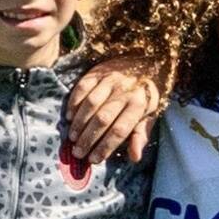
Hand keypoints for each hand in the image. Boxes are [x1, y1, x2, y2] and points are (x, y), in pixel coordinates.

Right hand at [61, 54, 164, 168]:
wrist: (145, 59)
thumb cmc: (145, 92)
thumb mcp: (150, 114)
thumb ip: (141, 134)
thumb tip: (134, 157)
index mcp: (140, 104)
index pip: (120, 130)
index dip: (105, 147)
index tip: (94, 159)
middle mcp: (124, 91)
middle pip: (103, 119)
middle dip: (88, 139)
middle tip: (78, 153)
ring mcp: (109, 80)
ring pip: (91, 104)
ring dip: (79, 123)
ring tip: (72, 138)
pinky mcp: (97, 71)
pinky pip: (82, 88)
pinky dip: (74, 104)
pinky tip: (69, 117)